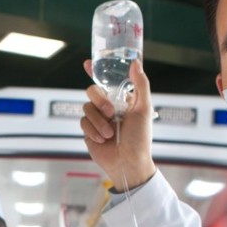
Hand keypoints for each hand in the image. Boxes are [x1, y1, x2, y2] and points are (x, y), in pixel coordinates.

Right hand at [80, 58, 155, 190]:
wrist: (128, 163)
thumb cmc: (140, 138)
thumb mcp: (144, 109)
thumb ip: (140, 85)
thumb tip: (135, 63)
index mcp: (122, 100)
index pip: (107, 81)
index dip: (96, 71)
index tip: (88, 63)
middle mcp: (108, 108)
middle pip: (92, 91)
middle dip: (100, 100)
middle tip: (110, 112)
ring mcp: (97, 119)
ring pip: (86, 107)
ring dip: (99, 121)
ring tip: (110, 134)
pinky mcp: (88, 131)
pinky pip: (82, 122)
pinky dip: (93, 130)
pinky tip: (103, 140)